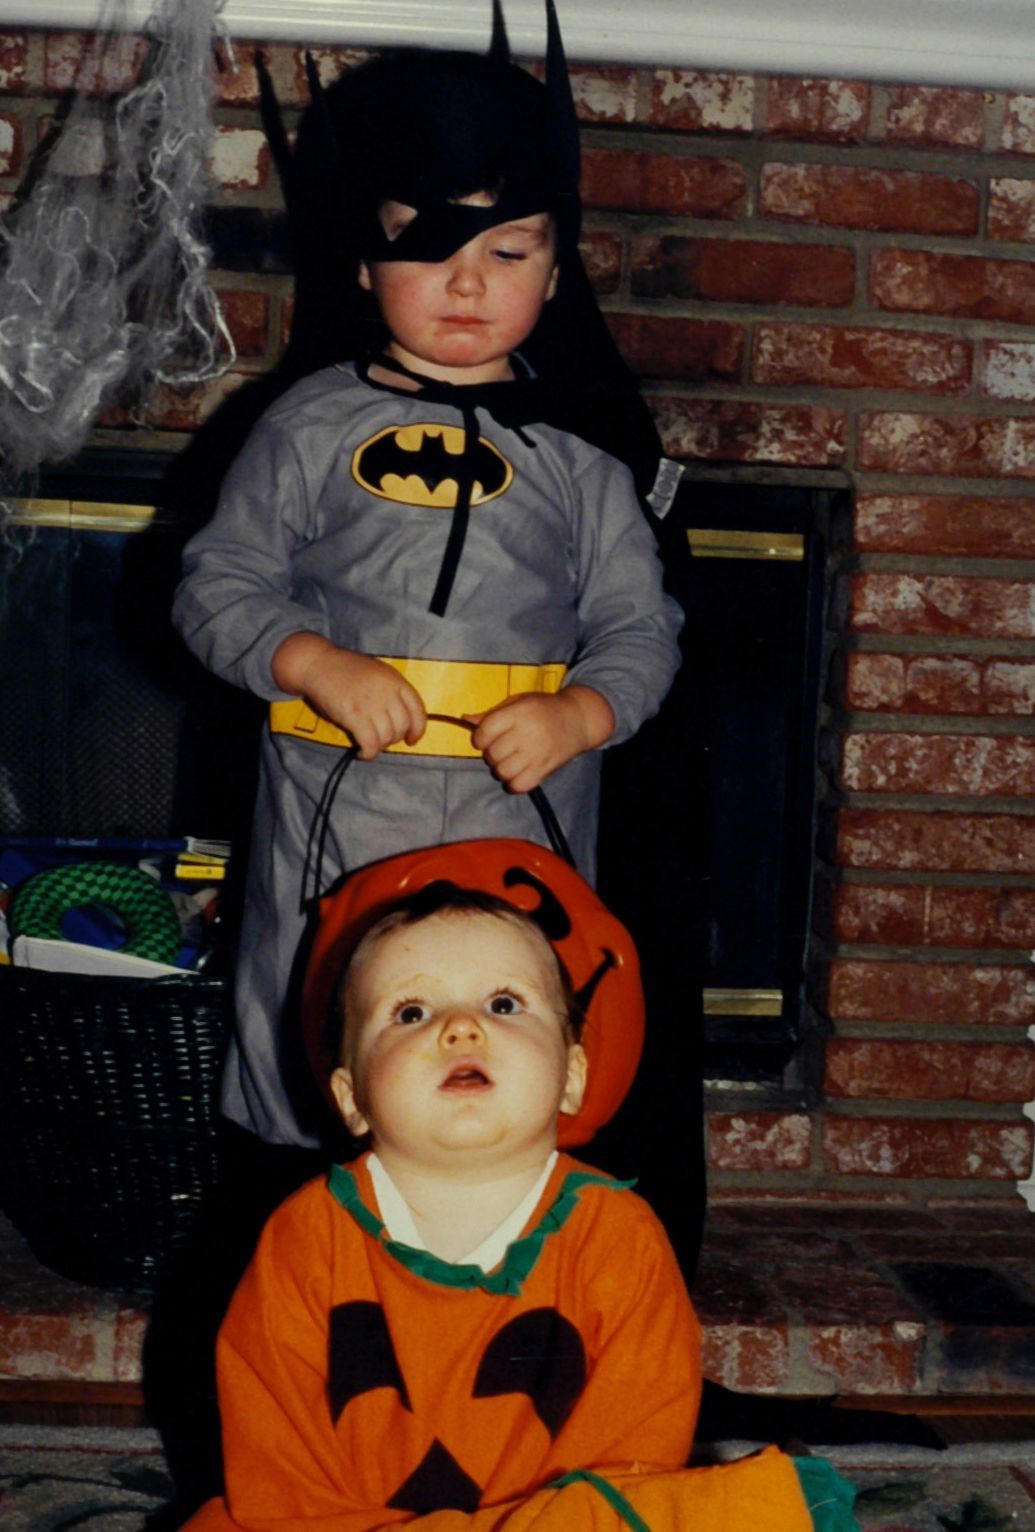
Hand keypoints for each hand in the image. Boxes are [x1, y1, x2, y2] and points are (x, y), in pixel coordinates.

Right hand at [272, 634, 424, 759]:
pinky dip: (368, 753)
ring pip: (387, 738)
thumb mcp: (378, 673)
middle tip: (381, 739)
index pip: (418, 710)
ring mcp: (371, 704)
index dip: (418, 729)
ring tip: (369, 744)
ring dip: (379, 746)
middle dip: (394, 739)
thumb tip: (400, 721)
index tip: (412, 739)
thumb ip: (392, 692)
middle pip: (402, 727)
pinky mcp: (353, 715)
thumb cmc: (346, 670)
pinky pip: (370, 743)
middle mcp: (387, 692)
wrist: (318, 664)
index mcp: (395, 680)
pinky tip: (362, 753)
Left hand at [467, 685, 614, 793]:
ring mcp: (536, 754)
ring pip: (502, 771)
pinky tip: (518, 772)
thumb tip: (465, 719)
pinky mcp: (544, 770)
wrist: (578, 719)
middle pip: (492, 754)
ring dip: (501, 768)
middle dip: (492, 753)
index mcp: (518, 714)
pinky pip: (519, 785)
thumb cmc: (544, 709)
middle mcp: (527, 734)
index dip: (479, 738)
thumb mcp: (518, 702)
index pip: (485, 732)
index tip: (485, 738)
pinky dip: (514, 782)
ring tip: (510, 760)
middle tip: (502, 748)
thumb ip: (491, 713)